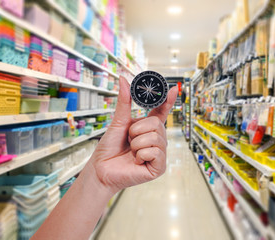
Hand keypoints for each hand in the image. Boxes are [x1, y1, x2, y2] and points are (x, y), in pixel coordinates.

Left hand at [90, 76, 177, 191]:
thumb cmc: (109, 148)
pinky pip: (154, 152)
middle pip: (155, 124)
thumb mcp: (118, 122)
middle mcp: (157, 140)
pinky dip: (140, 155)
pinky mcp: (159, 167)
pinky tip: (136, 161)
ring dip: (136, 144)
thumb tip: (123, 79)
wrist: (101, 169)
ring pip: (154, 138)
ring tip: (131, 152)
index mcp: (148, 129)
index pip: (161, 112)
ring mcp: (159, 154)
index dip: (167, 101)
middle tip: (128, 141)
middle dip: (136, 131)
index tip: (173, 89)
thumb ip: (124, 102)